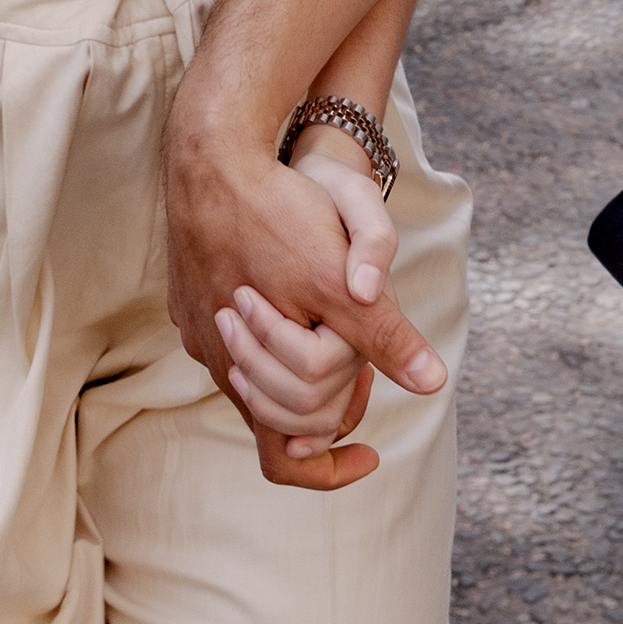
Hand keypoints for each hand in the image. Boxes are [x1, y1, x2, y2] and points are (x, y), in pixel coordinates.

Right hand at [166, 80, 444, 496]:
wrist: (212, 156)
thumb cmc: (278, 213)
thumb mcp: (341, 276)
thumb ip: (382, 334)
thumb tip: (432, 381)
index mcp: (247, 370)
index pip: (284, 457)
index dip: (330, 467)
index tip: (371, 453)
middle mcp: (213, 360)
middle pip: (273, 419)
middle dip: (324, 408)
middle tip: (363, 376)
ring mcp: (196, 329)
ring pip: (253, 378)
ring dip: (297, 370)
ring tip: (336, 335)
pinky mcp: (190, 298)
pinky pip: (232, 340)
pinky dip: (271, 338)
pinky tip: (296, 300)